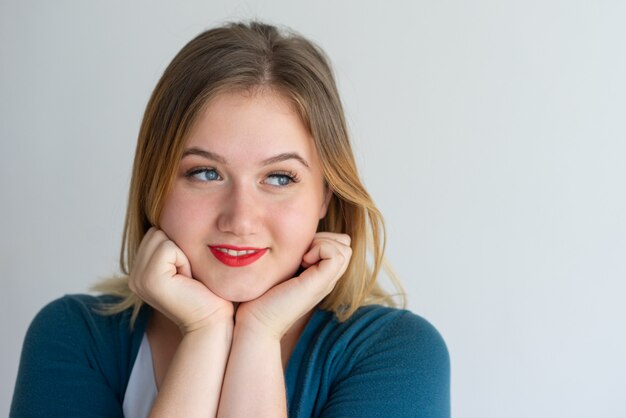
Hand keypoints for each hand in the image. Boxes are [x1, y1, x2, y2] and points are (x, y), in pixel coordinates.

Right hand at [128, 227, 233, 333]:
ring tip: (187, 277)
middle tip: (187, 275)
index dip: (177, 246)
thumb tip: (170, 216)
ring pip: (161, 237)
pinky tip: (187, 280)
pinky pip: (168, 247)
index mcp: (140, 271)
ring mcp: (138, 278)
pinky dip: (184, 259)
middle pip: (156, 232)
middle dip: (178, 248)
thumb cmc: (207, 292)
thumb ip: (172, 247)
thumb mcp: (186, 264)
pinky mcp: (149, 279)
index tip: (186, 271)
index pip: (155, 233)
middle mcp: (133, 276)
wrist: (212, 320)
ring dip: (182, 253)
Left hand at [235, 232, 351, 338]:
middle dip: (324, 238)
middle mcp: (327, 278)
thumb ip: (293, 255)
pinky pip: (337, 254)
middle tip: (301, 252)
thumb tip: (294, 233)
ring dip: (322, 243)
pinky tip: (302, 262)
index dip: (321, 238)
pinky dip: (320, 249)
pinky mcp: (321, 284)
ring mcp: (326, 282)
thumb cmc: (260, 296)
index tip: (299, 250)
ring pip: (345, 247)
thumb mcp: (282, 268)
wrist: (256, 322)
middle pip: (345, 243)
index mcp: (320, 274)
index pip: (339, 243)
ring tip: (301, 258)